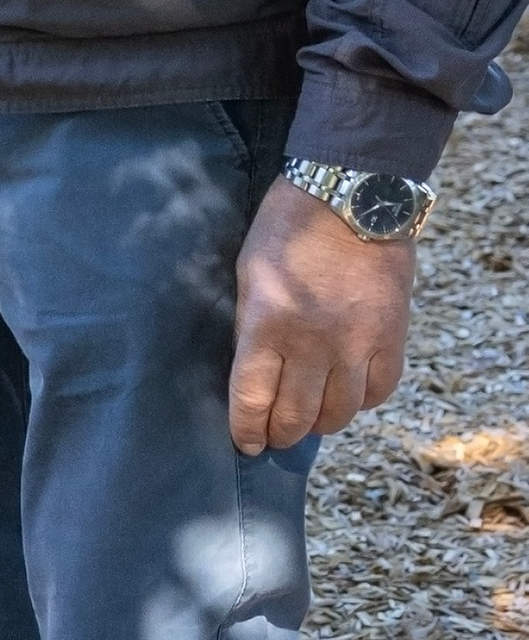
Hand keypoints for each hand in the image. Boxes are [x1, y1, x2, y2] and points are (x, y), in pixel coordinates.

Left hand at [228, 178, 413, 452]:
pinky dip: (362, 402)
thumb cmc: (289, 229)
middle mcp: (313, 344)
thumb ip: (250, 327)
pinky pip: (379, 391)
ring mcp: (357, 344)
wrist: (354, 197)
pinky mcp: (392, 337)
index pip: (253, 400)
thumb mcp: (249, 274)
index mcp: (268, 325)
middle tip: (276, 435)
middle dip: (281, 434)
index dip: (247, 430)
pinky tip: (348, 395)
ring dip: (321, 423)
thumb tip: (252, 373)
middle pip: (297, 416)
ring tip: (310, 418)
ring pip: (341, 413)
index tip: (246, 442)